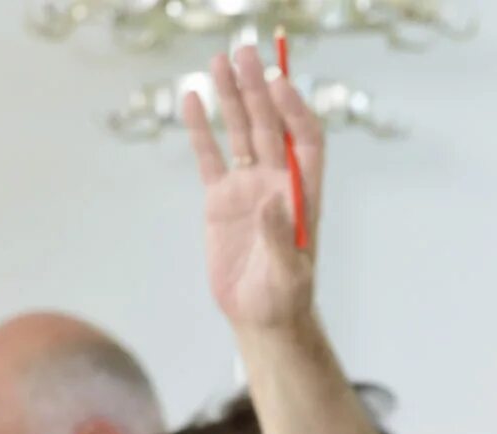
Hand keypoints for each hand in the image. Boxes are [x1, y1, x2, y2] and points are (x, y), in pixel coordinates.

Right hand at [183, 45, 323, 331]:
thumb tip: (273, 201)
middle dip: (258, 90)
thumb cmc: (284, 297)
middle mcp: (276, 182)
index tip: (280, 84)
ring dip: (232, 98)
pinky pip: (210, 156)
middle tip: (244, 53)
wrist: (260, 316)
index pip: (305, 141)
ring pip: (240, 133)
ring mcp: (247, 187)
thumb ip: (281, 236)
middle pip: (269, 126)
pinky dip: (201, 129)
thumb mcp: (288, 272)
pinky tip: (192, 98)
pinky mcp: (220, 199)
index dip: (295, 111)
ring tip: (219, 61)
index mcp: (303, 194)